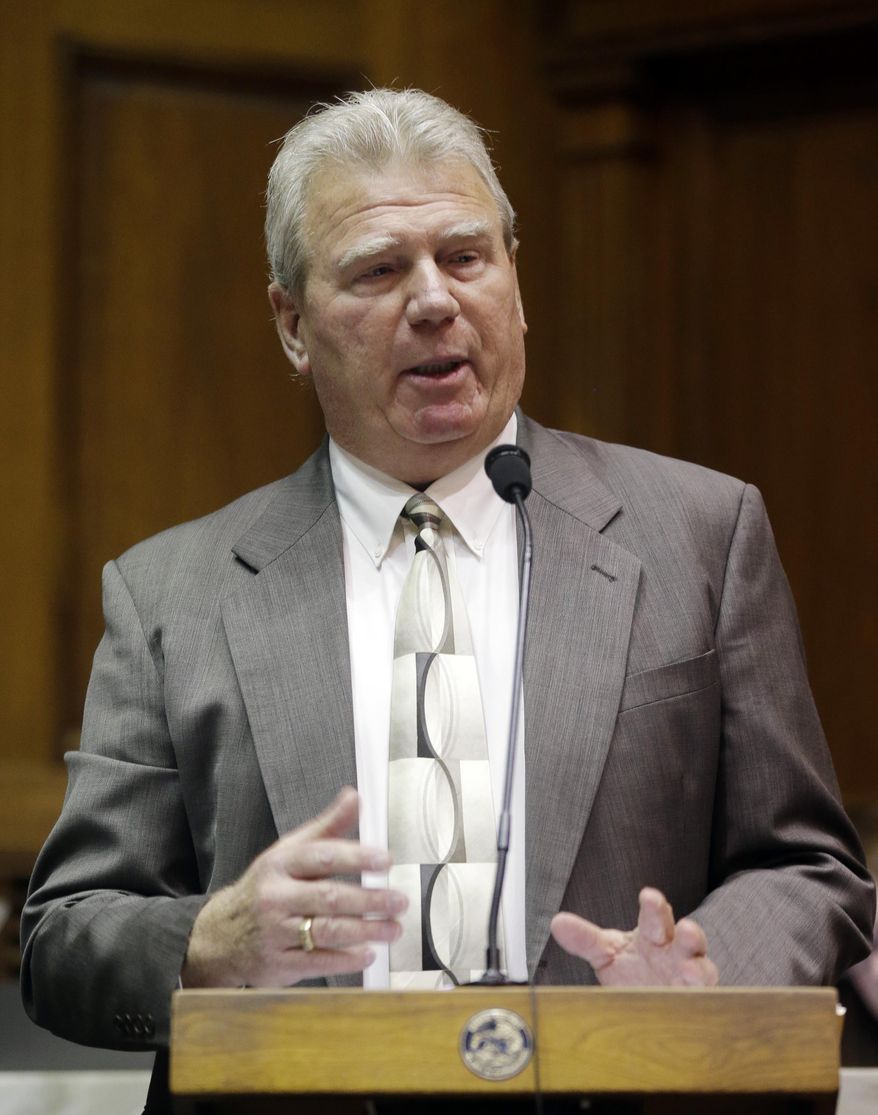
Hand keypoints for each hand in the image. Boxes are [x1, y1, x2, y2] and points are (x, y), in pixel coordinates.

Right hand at [181, 787, 405, 986]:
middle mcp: (276, 897)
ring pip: (327, 931)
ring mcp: (276, 932)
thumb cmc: (265, 888)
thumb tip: (354, 797)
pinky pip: (318, 962)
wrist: (220, 935)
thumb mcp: (289, 851)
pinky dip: (346, 960)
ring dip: (366, 931)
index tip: (385, 860)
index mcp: (280, 864)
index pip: (321, 857)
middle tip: (399, 900)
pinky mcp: (279, 963)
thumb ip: (326, 826)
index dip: (356, 857)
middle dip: (369, 900)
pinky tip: (368, 953)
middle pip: (329, 897)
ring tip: (393, 927)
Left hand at [550, 887, 718, 986]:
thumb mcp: (606, 953)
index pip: (654, 915)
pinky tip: (695, 998)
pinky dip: (702, 999)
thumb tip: (557, 923)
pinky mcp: (695, 1003)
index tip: (648, 896)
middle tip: (685, 929)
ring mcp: (689, 978)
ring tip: (691, 971)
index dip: (654, 906)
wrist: (650, 1002)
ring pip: (703, 969)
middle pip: (685, 937)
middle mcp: (676, 952)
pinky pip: (704, 1000)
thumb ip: (585, 939)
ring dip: (700, 969)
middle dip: (688, 933)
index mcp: (653, 934)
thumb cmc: (632, 969)